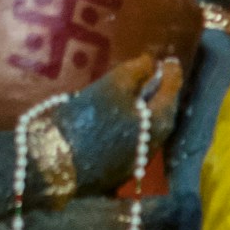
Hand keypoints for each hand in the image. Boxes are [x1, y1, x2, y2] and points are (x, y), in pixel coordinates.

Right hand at [58, 57, 181, 194]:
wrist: (57, 164)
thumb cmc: (88, 120)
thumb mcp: (111, 87)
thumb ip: (134, 72)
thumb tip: (149, 62)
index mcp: (159, 121)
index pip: (172, 90)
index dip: (171, 73)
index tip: (170, 60)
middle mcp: (155, 143)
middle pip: (163, 111)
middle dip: (162, 92)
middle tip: (157, 75)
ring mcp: (137, 159)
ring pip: (149, 128)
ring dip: (148, 110)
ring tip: (140, 93)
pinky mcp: (118, 170)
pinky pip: (133, 140)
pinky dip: (132, 125)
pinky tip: (120, 117)